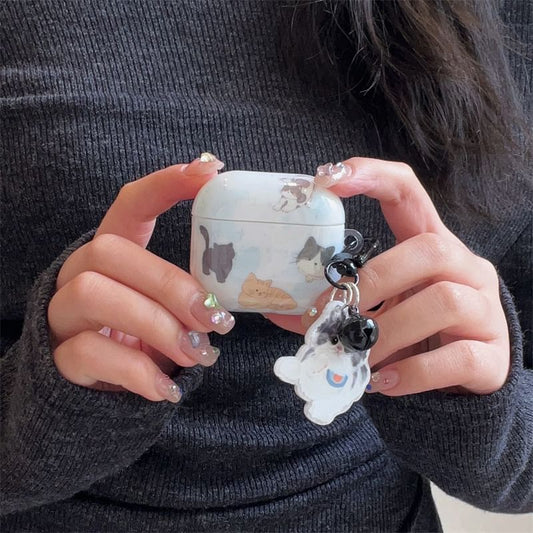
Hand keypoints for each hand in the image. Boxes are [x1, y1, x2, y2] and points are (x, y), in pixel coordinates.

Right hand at [48, 157, 234, 402]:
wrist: (99, 396)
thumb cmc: (143, 343)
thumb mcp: (168, 311)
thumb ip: (189, 295)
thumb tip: (228, 303)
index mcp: (113, 255)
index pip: (129, 204)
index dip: (165, 184)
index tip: (209, 172)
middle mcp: (78, 274)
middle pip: (110, 251)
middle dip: (169, 284)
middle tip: (214, 320)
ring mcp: (62, 316)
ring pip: (94, 295)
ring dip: (157, 326)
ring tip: (197, 355)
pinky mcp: (59, 359)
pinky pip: (89, 353)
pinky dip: (138, 372)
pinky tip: (168, 389)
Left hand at [268, 158, 509, 395]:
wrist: (461, 380)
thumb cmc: (412, 334)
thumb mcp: (378, 310)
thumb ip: (339, 305)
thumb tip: (278, 309)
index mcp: (432, 247)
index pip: (408, 193)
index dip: (372, 176)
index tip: (329, 180)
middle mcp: (466, 269)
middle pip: (429, 249)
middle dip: (374, 282)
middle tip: (338, 317)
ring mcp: (485, 311)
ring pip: (444, 301)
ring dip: (387, 333)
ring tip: (359, 357)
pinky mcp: (492, 356)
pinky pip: (457, 358)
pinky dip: (412, 373)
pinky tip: (384, 383)